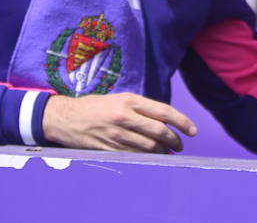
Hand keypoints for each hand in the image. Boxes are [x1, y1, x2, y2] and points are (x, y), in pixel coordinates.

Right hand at [42, 93, 197, 152]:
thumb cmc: (94, 106)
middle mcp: (124, 117)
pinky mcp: (108, 148)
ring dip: (162, 152)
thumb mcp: (119, 98)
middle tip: (180, 145)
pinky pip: (133, 156)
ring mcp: (116, 135)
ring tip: (168, 152)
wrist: (64, 118)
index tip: (192, 130)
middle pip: (159, 132)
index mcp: (129, 101)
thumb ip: (141, 108)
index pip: (164, 112)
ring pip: (148, 147)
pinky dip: (146, 158)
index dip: (182, 122)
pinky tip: (152, 158)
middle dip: (175, 140)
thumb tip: (164, 120)